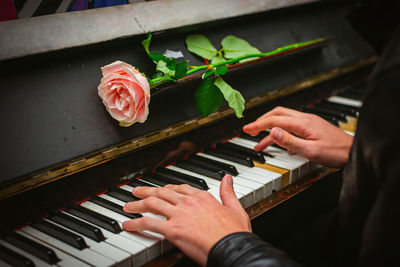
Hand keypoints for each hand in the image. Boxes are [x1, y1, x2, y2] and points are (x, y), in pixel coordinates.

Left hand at [122, 175, 250, 265]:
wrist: (231, 247)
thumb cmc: (234, 233)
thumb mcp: (235, 208)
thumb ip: (228, 192)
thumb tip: (228, 178)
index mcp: (202, 197)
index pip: (179, 188)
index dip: (167, 189)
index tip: (160, 190)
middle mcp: (187, 202)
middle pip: (161, 193)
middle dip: (146, 192)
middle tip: (136, 192)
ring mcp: (178, 215)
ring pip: (151, 204)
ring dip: (137, 205)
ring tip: (128, 206)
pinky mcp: (172, 229)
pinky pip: (148, 223)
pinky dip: (135, 223)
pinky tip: (128, 225)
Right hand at [243, 106, 353, 166]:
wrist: (354, 153)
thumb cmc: (336, 152)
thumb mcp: (310, 150)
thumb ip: (289, 141)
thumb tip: (272, 131)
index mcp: (303, 123)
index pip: (274, 120)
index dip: (258, 124)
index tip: (246, 129)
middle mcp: (305, 119)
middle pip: (277, 114)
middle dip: (261, 121)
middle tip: (250, 130)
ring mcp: (309, 123)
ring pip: (283, 120)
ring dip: (270, 129)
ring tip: (259, 142)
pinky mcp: (312, 128)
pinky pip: (291, 127)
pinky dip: (281, 133)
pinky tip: (279, 144)